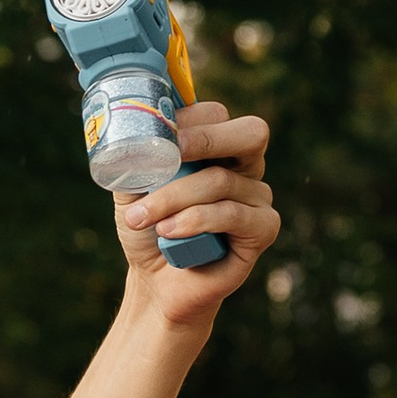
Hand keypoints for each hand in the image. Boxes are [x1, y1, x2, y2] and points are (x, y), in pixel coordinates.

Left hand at [116, 100, 278, 321]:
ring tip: (143, 219)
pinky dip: (196, 221)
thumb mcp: (133, 189)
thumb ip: (136, 159)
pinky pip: (232, 214)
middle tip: (170, 154)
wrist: (154, 281)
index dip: (188, 120)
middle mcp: (245, 168)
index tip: (155, 136)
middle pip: (250, 133)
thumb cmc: (148, 229)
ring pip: (221, 180)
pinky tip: (170, 232)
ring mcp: (257, 197)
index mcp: (218, 149)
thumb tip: (133, 133)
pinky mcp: (263, 228)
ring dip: (174, 198)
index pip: (216, 115)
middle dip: (206, 139)